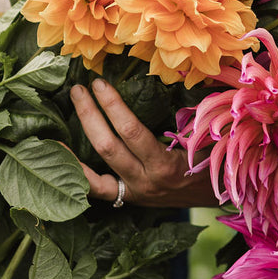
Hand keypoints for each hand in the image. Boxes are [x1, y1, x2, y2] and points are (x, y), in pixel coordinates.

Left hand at [70, 79, 217, 208]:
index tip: (100, 83)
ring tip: (62, 123)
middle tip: (78, 90)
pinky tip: (60, 154)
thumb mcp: (209, 141)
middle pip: (108, 147)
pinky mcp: (127, 198)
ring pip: (94, 173)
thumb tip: (182, 80)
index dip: (113, 106)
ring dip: (76, 145)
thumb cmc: (215, 161)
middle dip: (90, 115)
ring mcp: (133, 192)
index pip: (132, 132)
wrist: (217, 197)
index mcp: (167, 165)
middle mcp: (146, 181)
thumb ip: (194, 118)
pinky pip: (95, 190)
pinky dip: (76, 172)